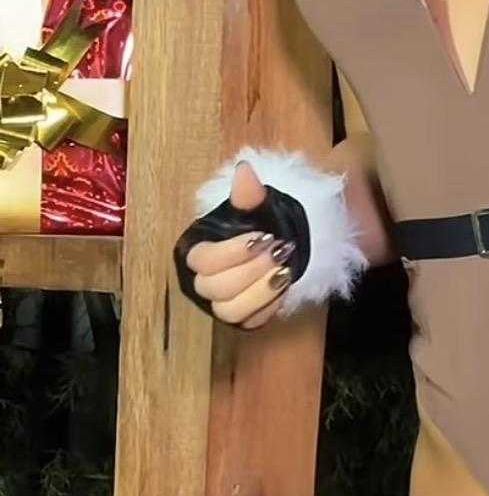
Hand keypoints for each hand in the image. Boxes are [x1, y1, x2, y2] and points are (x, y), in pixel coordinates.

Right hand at [174, 157, 298, 329]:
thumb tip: (245, 171)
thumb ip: (248, 194)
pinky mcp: (241, 320)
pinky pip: (250, 323)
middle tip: (279, 252)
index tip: (262, 237)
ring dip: (260, 292)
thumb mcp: (256, 207)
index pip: (201, 260)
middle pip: (214, 288)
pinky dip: (268, 307)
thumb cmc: (259, 224)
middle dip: (251, 271)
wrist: (278, 244)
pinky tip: (283, 286)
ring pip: (229, 311)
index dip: (232, 252)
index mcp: (196, 250)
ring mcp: (220, 304)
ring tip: (285, 271)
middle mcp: (202, 281)